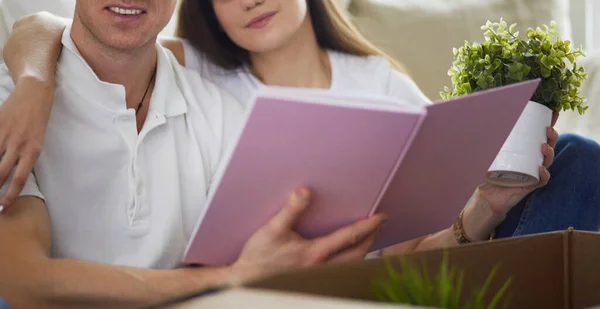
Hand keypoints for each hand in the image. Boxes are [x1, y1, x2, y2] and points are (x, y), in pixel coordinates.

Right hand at [0, 77, 53, 207]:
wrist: (35, 93)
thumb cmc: (38, 120)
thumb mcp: (37, 141)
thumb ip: (25, 158)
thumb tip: (13, 177)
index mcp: (32, 150)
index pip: (19, 178)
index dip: (9, 195)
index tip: (2, 208)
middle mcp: (17, 144)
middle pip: (0, 173)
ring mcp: (4, 134)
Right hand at [232, 187, 386, 278]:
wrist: (247, 279)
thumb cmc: (259, 257)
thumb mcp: (272, 229)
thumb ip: (291, 209)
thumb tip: (305, 192)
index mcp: (316, 253)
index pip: (350, 236)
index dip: (369, 225)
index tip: (382, 216)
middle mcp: (322, 266)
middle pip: (358, 253)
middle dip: (372, 237)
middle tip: (380, 224)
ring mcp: (319, 274)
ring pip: (351, 263)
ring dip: (363, 249)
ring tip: (368, 236)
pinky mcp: (313, 277)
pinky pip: (340, 268)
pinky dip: (350, 258)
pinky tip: (347, 252)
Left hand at [475, 112, 559, 216]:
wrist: (486, 196)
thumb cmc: (487, 174)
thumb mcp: (485, 155)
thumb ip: (481, 143)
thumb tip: (474, 124)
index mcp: (524, 151)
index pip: (538, 135)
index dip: (547, 124)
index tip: (553, 112)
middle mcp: (531, 161)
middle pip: (548, 146)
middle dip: (552, 136)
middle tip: (548, 128)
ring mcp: (532, 173)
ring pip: (547, 162)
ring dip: (549, 153)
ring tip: (544, 145)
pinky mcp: (530, 186)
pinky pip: (541, 181)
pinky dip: (543, 175)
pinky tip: (541, 169)